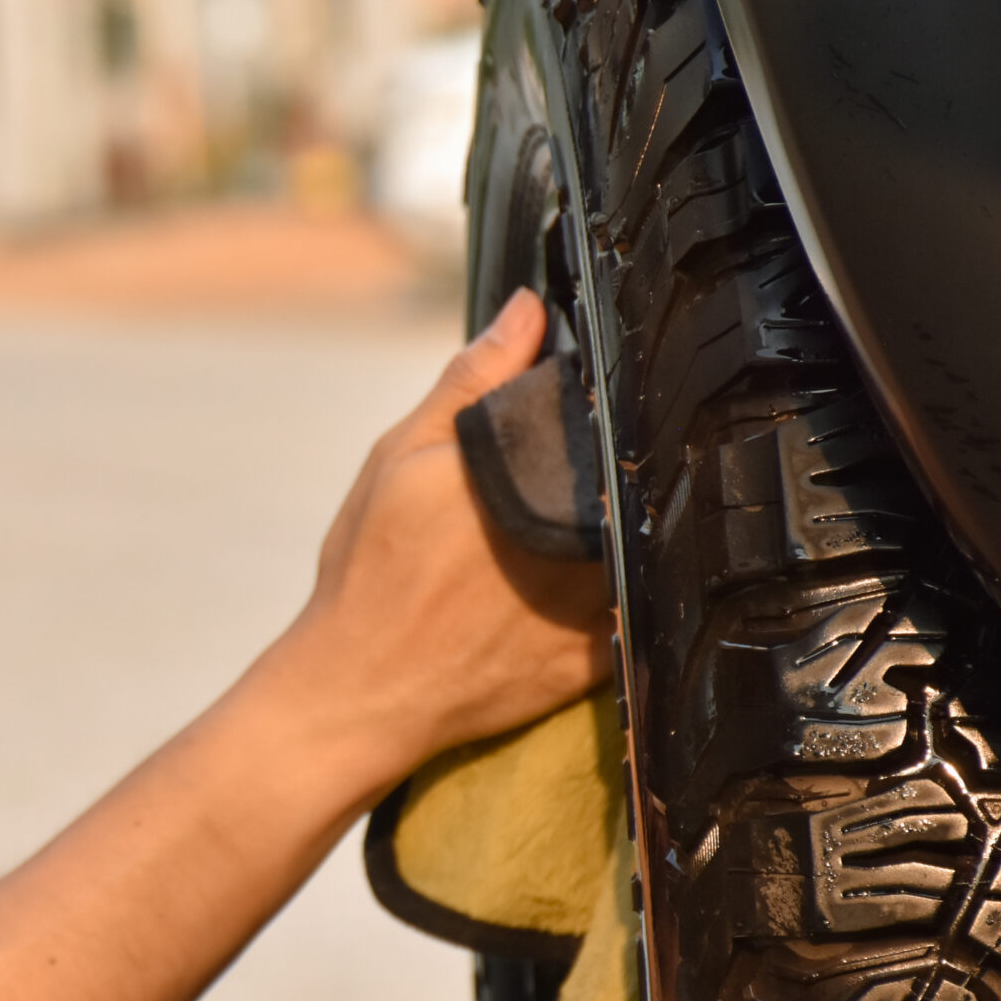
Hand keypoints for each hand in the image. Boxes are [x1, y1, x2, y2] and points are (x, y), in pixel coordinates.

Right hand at [279, 288, 614, 781]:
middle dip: (607, 465)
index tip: (584, 403)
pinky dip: (624, 587)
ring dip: (620, 523)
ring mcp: (593, 604)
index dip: (602, 403)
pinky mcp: (597, 658)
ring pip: (642, 539)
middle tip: (556, 479)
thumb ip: (470, 382)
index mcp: (530, 477)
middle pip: (628, 476)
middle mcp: (575, 537)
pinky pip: (637, 609)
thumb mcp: (402, 458)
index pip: (605, 416)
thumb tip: (526, 311)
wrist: (358, 689)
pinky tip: (577, 584)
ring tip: (559, 530)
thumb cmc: (369, 573)